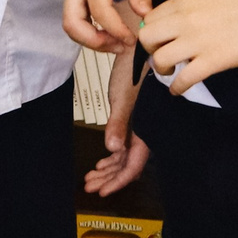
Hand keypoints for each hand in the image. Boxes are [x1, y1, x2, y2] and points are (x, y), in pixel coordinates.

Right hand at [63, 0, 151, 51]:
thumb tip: (144, 14)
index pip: (99, 10)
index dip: (115, 29)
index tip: (132, 39)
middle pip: (72, 23)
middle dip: (94, 41)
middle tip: (119, 46)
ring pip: (71, 28)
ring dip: (92, 42)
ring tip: (118, 45)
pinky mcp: (72, 3)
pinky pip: (75, 25)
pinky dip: (90, 37)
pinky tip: (110, 38)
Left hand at [82, 46, 148, 197]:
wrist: (140, 45)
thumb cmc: (135, 66)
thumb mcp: (124, 97)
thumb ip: (120, 124)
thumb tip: (113, 149)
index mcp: (147, 128)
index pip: (134, 165)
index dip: (118, 181)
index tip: (102, 192)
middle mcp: (145, 129)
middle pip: (128, 163)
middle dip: (109, 177)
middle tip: (91, 186)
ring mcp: (140, 124)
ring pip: (124, 154)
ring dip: (109, 167)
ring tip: (91, 176)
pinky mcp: (133, 116)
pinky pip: (124, 141)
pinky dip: (113, 153)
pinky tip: (103, 159)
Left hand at [137, 0, 237, 96]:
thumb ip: (183, 8)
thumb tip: (164, 23)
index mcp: (184, 3)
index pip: (150, 18)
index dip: (151, 31)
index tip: (157, 39)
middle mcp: (185, 21)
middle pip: (147, 38)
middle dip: (150, 49)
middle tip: (160, 53)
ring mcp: (197, 42)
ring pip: (160, 59)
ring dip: (161, 68)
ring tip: (170, 70)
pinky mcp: (212, 61)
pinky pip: (184, 78)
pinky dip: (177, 87)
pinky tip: (178, 89)